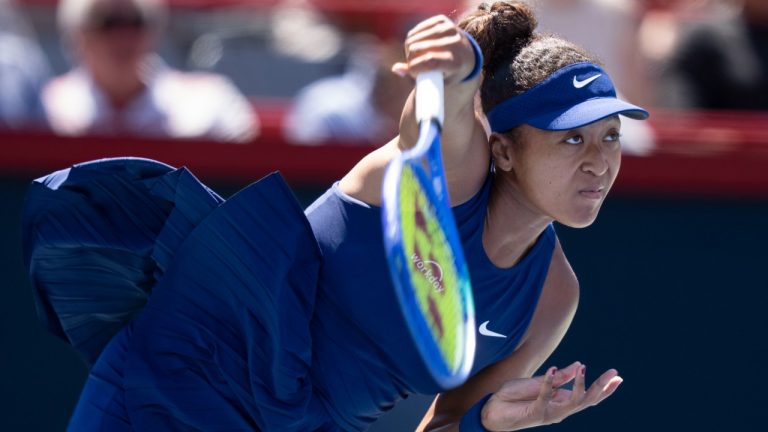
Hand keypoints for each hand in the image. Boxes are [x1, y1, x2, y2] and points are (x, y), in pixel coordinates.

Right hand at [391, 15, 475, 83]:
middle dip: (410, 58)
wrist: (467, 54)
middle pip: (419, 48)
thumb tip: (395, 68)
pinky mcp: (442, 20)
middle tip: (414, 64)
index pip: (429, 61)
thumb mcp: (436, 82)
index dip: (414, 67)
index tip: (413, 72)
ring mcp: (449, 29)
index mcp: (456, 61)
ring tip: (416, 56)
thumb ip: (414, 78)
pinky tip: (418, 45)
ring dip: (410, 49)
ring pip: (414, 38)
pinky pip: (416, 30)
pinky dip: (413, 39)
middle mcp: (455, 43)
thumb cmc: (449, 73)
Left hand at [481, 362, 622, 430]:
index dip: (604, 389)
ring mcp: (549, 413)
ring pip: (572, 403)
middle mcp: (559, 409)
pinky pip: (545, 398)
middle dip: (601, 388)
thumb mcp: (536, 382)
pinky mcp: (535, 413)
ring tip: (584, 368)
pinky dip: (549, 384)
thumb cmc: (513, 398)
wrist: (491, 411)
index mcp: (561, 401)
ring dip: (579, 385)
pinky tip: (551, 370)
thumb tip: (578, 364)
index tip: (619, 378)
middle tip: (614, 374)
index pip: (587, 396)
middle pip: (587, 401)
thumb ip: (557, 377)